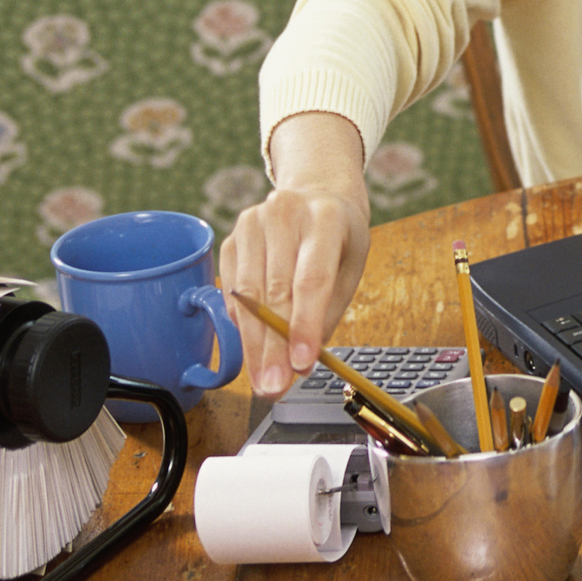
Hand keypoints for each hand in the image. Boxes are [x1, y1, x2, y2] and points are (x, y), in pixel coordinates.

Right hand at [218, 113, 371, 396]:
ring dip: (253, 344)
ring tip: (262, 380)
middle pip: (274, 292)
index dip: (304, 325)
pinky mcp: (231, 237)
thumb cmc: (337, 237)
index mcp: (325, 217)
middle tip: (274, 387)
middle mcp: (284, 213)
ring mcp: (252, 222)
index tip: (300, 364)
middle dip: (273, 347)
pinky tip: (251, 348)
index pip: (311, 279)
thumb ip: (325, 312)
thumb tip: (298, 363)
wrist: (317, 193)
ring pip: (246, 296)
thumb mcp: (349, 268)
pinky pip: (232, 291)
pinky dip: (241, 324)